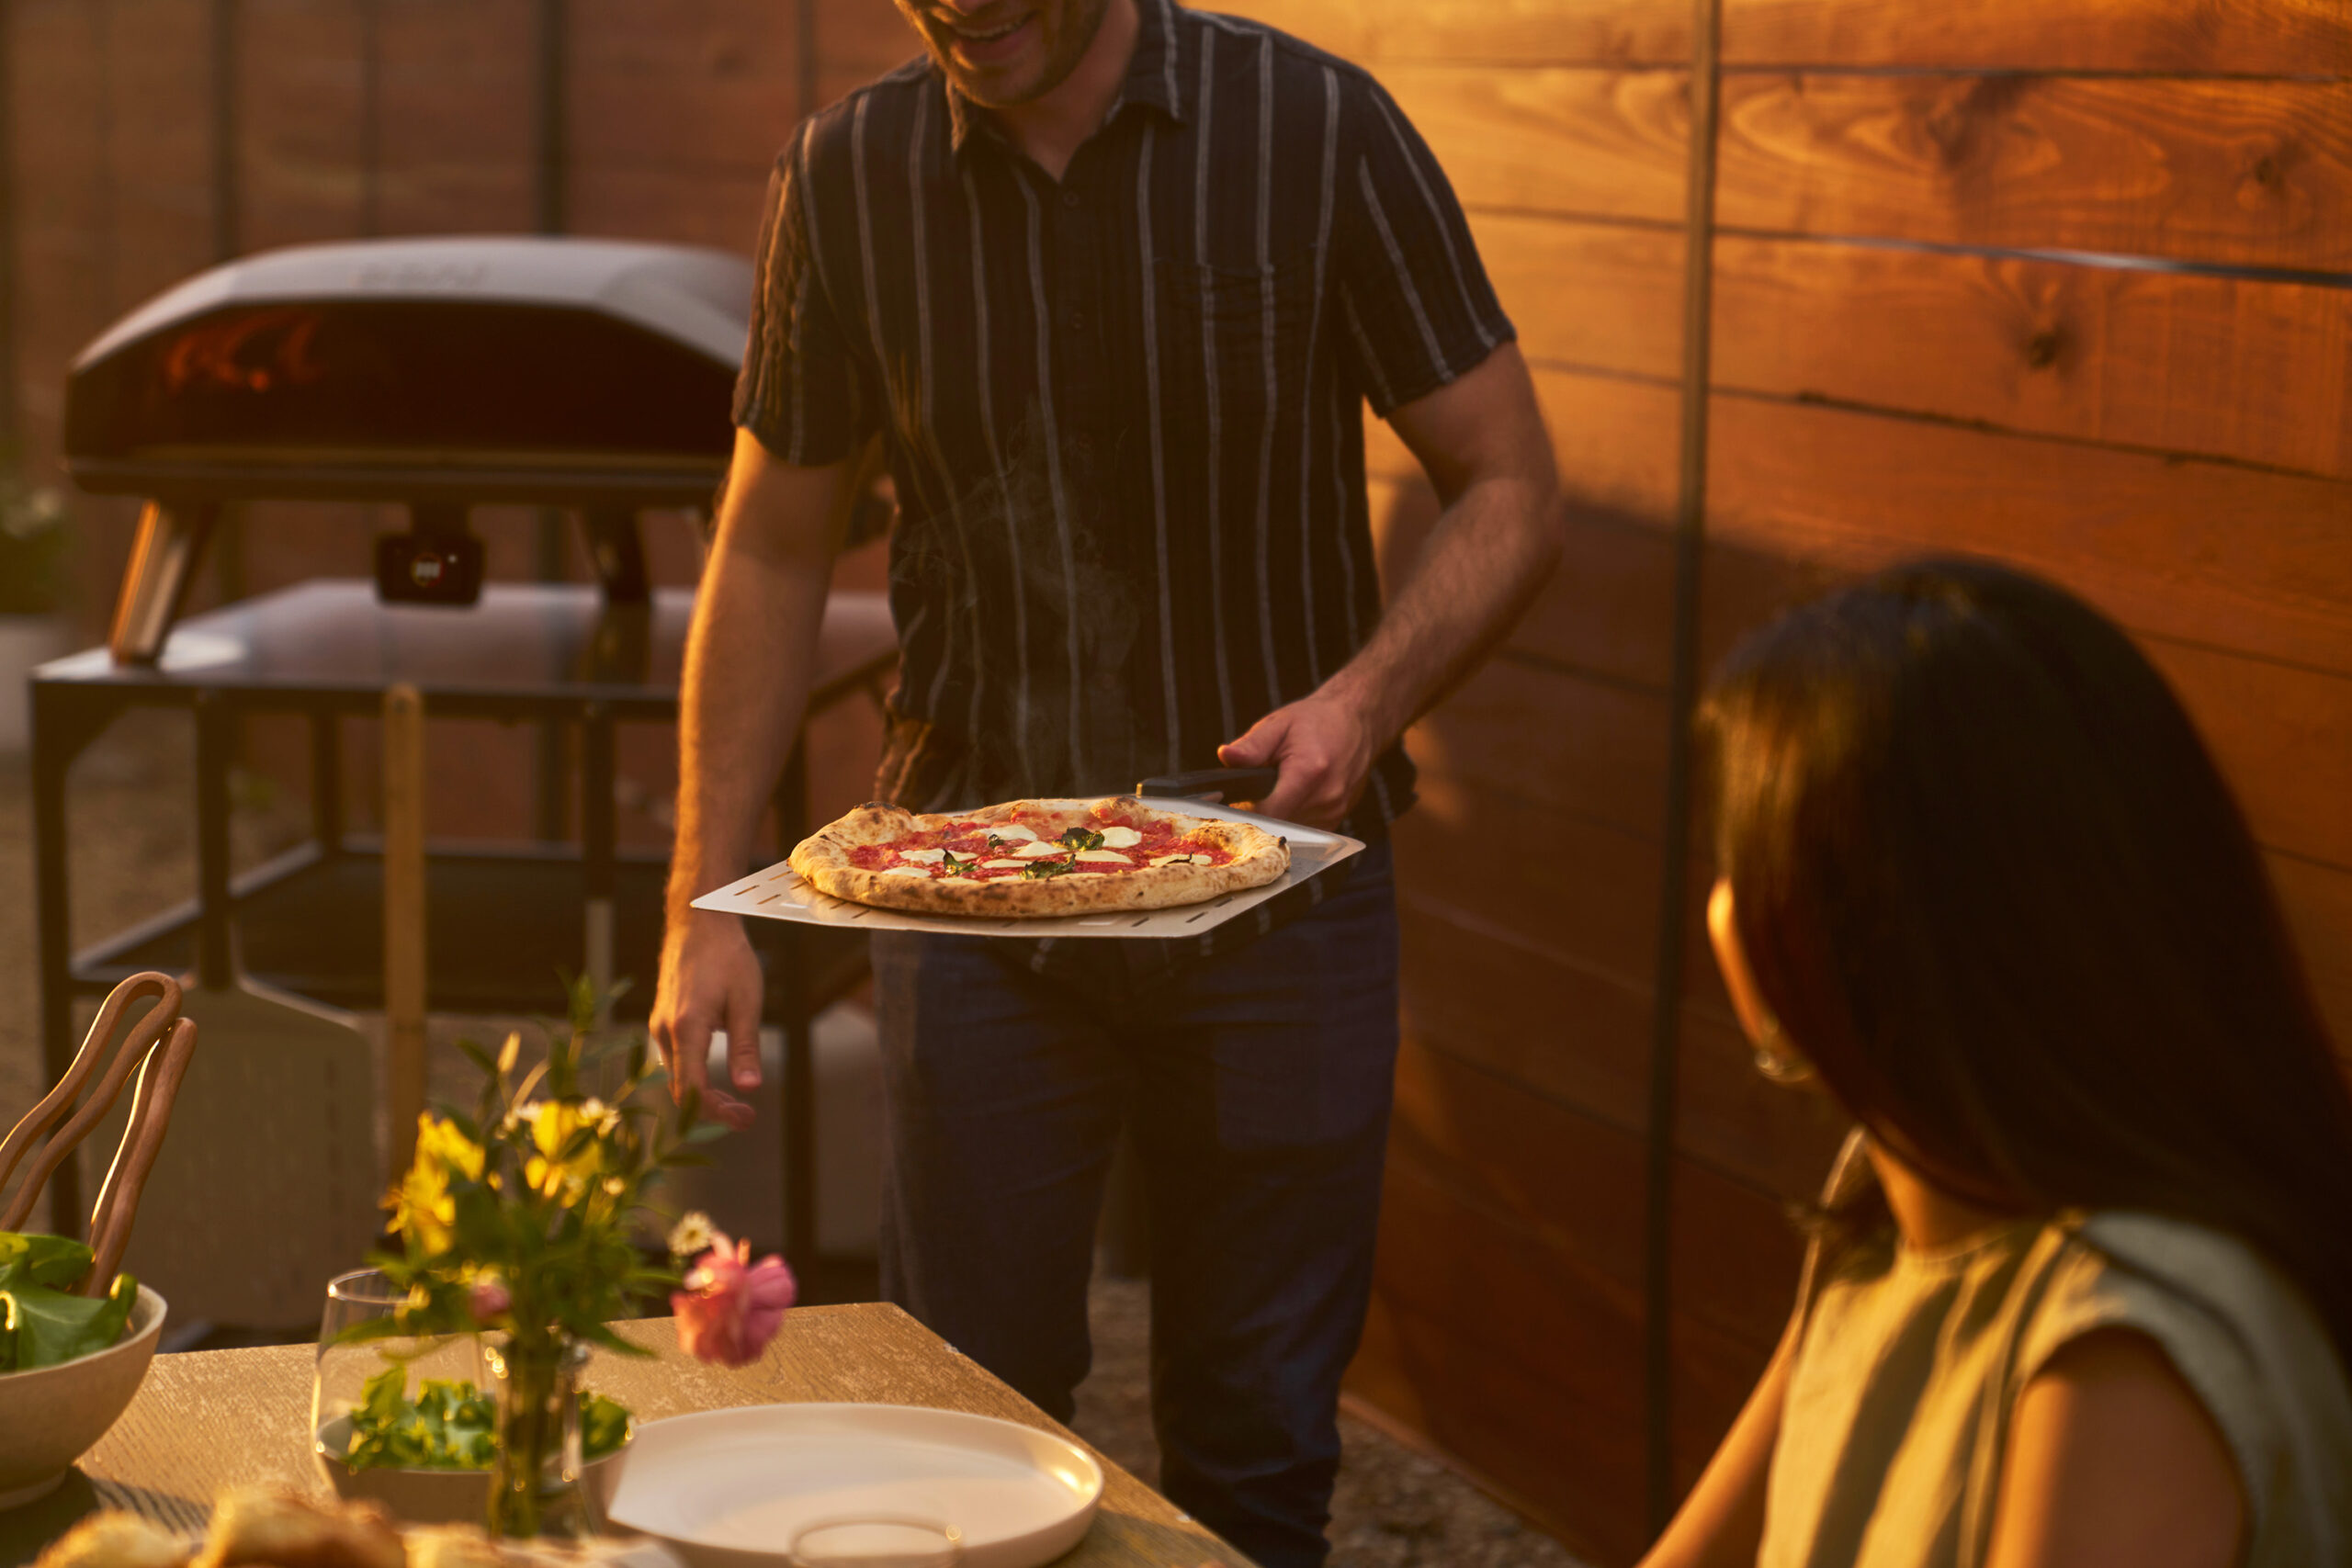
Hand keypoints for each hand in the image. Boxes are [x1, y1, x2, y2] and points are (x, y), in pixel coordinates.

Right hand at [650, 908, 764, 1130]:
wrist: (697, 921)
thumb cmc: (727, 956)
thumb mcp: (747, 1000)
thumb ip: (746, 1046)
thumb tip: (750, 1088)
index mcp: (685, 1028)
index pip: (693, 1088)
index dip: (716, 1112)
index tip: (745, 1119)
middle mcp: (664, 1031)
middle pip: (681, 1089)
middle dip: (712, 1109)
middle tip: (747, 1117)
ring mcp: (659, 1026)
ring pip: (677, 1076)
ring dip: (703, 1095)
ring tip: (737, 1103)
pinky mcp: (662, 1021)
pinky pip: (675, 1060)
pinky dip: (694, 1077)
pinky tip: (718, 1078)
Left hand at [1218, 691, 1380, 828]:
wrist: (1356, 722)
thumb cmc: (1316, 720)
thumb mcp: (1279, 725)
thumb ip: (1252, 746)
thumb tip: (1226, 756)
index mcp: (1309, 772)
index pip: (1267, 813)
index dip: (1245, 811)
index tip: (1237, 801)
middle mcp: (1325, 797)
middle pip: (1276, 823)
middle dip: (1260, 811)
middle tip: (1256, 790)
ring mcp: (1334, 811)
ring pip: (1289, 829)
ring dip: (1277, 814)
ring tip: (1278, 788)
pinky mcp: (1337, 819)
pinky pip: (1303, 829)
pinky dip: (1292, 816)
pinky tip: (1293, 795)